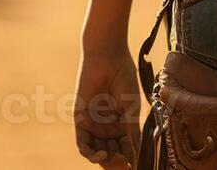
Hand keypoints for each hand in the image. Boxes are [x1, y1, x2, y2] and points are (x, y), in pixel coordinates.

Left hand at [73, 46, 140, 166]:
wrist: (108, 58)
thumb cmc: (123, 78)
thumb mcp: (131, 108)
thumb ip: (132, 131)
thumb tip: (137, 155)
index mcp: (123, 124)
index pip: (126, 149)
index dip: (131, 160)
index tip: (136, 166)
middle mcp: (108, 127)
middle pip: (112, 155)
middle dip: (118, 163)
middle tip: (126, 166)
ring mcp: (94, 125)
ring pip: (97, 153)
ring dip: (106, 161)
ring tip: (114, 159)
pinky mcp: (80, 121)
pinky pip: (83, 144)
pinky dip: (91, 153)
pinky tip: (102, 154)